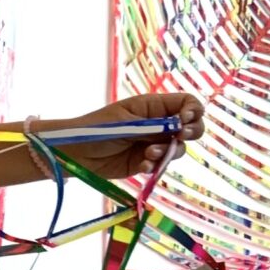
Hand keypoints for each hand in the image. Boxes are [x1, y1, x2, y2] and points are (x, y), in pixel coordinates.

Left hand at [32, 90, 204, 183]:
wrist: (76, 152)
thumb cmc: (97, 127)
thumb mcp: (127, 120)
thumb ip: (154, 123)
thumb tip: (180, 125)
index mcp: (154, 106)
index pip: (187, 104)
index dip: (193, 111)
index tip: (185, 120)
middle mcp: (158, 124)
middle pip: (191, 126)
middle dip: (191, 131)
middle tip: (180, 136)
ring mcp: (154, 144)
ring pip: (178, 148)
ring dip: (169, 152)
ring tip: (149, 154)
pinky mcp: (146, 162)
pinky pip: (161, 165)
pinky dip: (156, 165)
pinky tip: (143, 165)